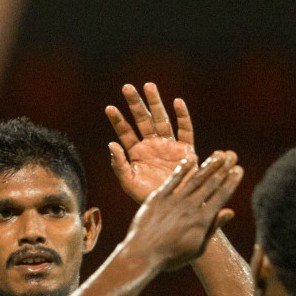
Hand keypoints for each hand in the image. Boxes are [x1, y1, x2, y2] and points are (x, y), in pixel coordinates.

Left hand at [107, 83, 196, 203]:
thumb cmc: (149, 198)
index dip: (118, 120)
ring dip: (155, 103)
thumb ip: (119, 165)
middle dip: (135, 104)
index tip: (109, 107)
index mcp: (136, 153)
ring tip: (148, 86)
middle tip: (127, 87)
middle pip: (142, 120)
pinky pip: (185, 130)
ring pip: (162, 119)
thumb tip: (111, 143)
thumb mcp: (129, 183)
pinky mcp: (186, 150)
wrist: (173, 209)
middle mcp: (152, 145)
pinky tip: (177, 102)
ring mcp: (169, 146)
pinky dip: (182, 116)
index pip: (125, 132)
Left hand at [124, 152, 243, 272]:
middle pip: (210, 184)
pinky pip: (173, 180)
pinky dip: (183, 168)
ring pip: (195, 179)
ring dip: (208, 165)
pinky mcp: (158, 198)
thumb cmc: (171, 257)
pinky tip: (192, 158)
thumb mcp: (197, 248)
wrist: (143, 255)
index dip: (231, 182)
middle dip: (223, 169)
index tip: (238, 170)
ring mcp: (174, 201)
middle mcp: (190, 207)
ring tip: (218, 155)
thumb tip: (230, 212)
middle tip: (232, 156)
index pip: (221, 196)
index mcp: (202, 221)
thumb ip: (213, 228)